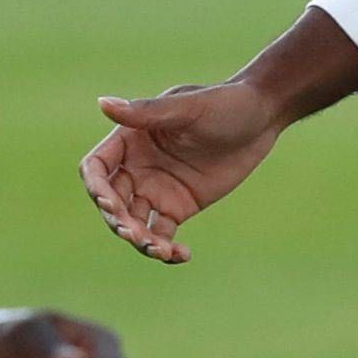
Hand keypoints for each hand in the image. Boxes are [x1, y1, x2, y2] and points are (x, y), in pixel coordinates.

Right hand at [81, 9, 357, 262]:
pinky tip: (182, 255)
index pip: (97, 168)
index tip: (110, 202)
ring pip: (134, 224)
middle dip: (119, 221)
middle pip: (112, 202)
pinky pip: (162, 235)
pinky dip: (166, 250)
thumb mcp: (187, 108)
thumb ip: (147, 112)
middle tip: (138, 235)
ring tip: (162, 251)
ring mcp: (155, 190)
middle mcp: (136, 167)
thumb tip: (102, 103)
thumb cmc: (223, 104)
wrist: (261, 119)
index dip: (96, 187)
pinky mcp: (178, 208)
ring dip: (140, 241)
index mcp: (130, 140)